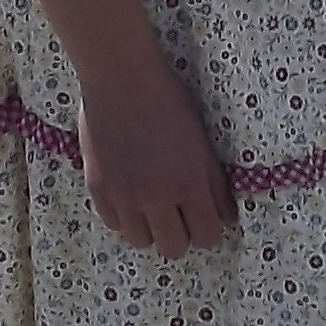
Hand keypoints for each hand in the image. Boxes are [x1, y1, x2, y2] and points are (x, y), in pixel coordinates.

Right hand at [78, 50, 235, 256]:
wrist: (121, 77)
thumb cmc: (168, 101)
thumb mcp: (202, 141)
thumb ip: (214, 183)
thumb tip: (226, 217)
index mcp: (188, 183)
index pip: (206, 237)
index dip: (208, 231)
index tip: (204, 220)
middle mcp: (156, 196)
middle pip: (173, 248)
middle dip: (180, 236)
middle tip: (178, 216)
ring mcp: (124, 195)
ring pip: (141, 241)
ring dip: (149, 229)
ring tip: (151, 206)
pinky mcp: (99, 188)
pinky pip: (114, 224)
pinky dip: (124, 216)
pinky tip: (129, 195)